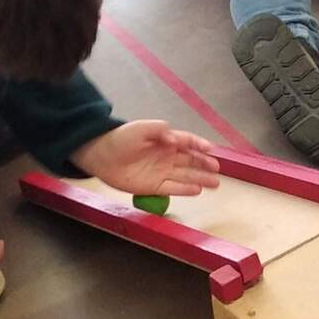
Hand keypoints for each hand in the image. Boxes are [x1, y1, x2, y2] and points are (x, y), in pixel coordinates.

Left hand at [70, 120, 219, 195]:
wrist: (101, 156)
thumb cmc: (121, 139)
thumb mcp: (140, 128)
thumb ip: (159, 130)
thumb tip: (174, 138)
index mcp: (165, 141)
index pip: (187, 142)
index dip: (199, 145)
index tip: (210, 149)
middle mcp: (166, 157)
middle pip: (190, 161)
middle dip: (204, 164)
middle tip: (217, 168)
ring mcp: (161, 172)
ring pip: (185, 176)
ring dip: (200, 179)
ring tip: (215, 183)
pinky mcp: (153, 187)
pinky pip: (173, 189)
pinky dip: (185, 190)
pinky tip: (197, 190)